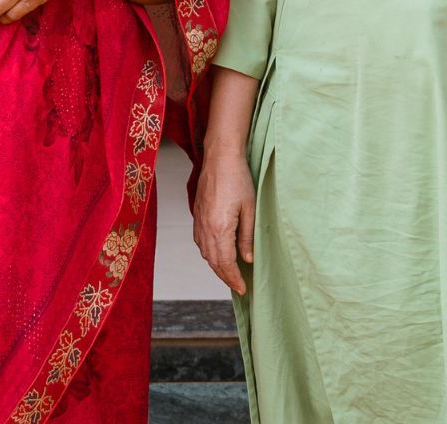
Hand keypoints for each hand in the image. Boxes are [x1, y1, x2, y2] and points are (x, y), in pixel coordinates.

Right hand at [191, 152, 255, 293]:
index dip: (234, 279)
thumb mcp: (250, 209)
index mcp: (220, 228)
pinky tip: (218, 254)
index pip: (226, 263)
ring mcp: (199, 222)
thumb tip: (248, 259)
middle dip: (226, 277)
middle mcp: (205, 228)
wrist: (220, 157)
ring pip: (205, 253)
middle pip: (213, 262)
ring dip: (217, 266)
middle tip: (238, 287)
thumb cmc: (238, 178)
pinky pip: (200, 242)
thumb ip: (247, 237)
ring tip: (230, 274)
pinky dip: (209, 253)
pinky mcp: (197, 215)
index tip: (243, 289)